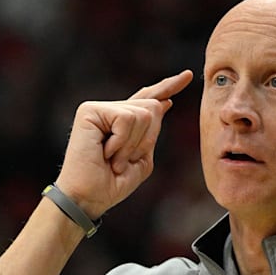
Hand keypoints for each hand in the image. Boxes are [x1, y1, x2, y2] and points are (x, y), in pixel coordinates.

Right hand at [55, 70, 192, 217]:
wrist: (89, 197)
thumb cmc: (111, 184)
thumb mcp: (142, 159)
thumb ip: (152, 132)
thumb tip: (164, 102)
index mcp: (123, 122)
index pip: (148, 99)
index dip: (168, 87)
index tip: (187, 76)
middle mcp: (110, 111)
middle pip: (153, 107)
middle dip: (146, 140)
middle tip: (122, 162)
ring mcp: (99, 109)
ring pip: (143, 114)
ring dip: (132, 145)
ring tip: (113, 159)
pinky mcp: (89, 111)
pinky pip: (126, 118)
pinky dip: (121, 142)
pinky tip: (105, 152)